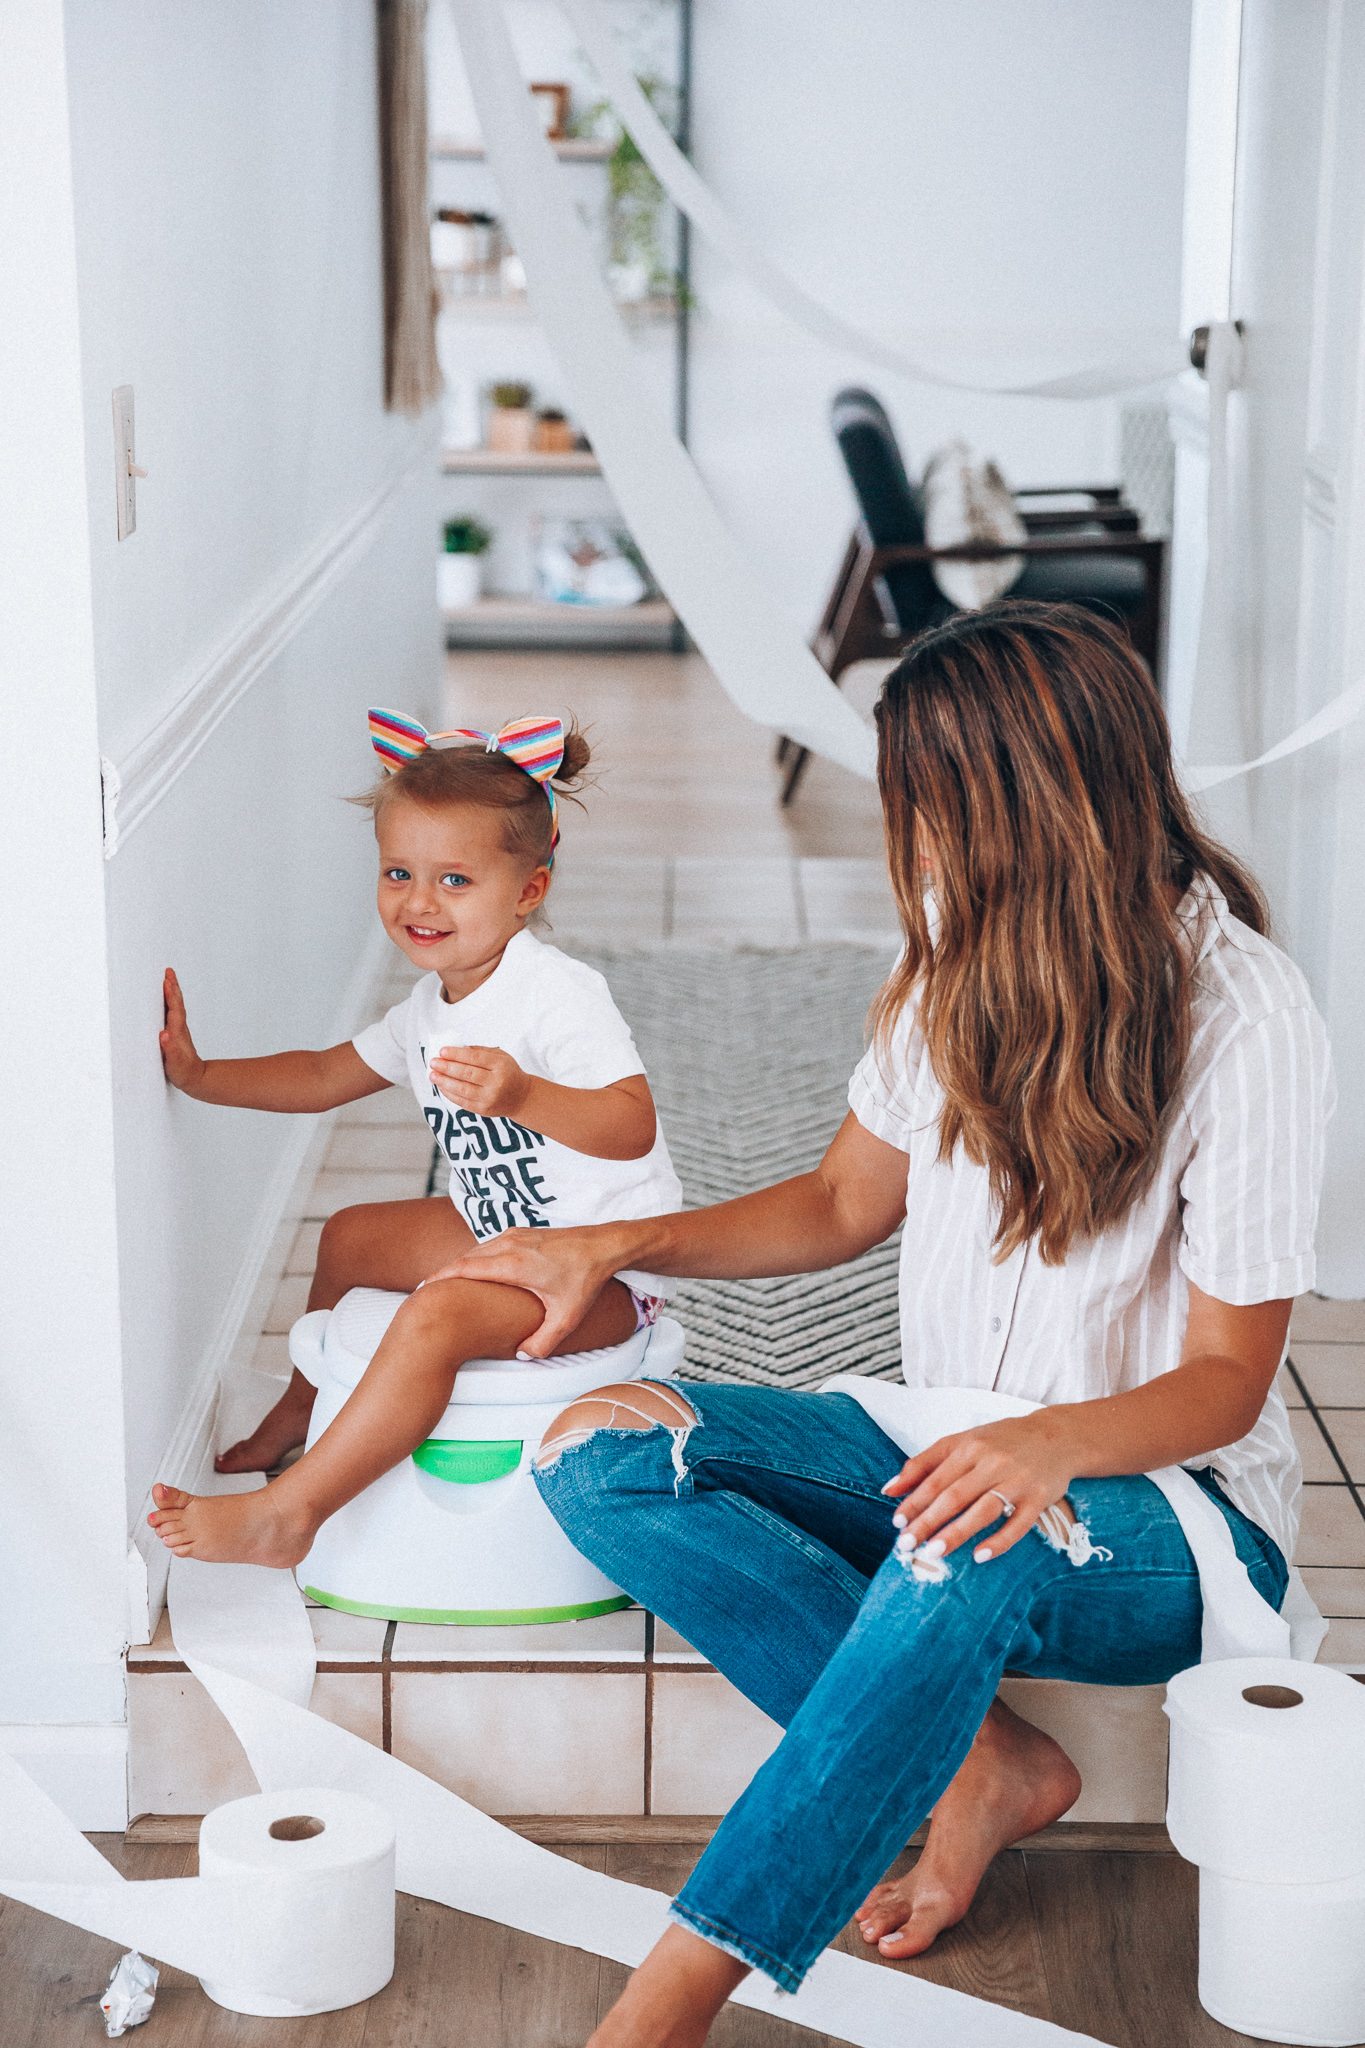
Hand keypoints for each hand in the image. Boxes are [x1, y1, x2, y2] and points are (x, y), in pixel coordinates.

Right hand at [160, 969, 206, 1093]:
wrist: (196, 1079)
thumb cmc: (184, 1072)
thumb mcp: (176, 1063)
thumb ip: (170, 1049)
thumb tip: (164, 1034)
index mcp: (177, 1032)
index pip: (174, 1010)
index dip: (170, 995)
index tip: (166, 981)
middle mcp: (179, 1028)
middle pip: (176, 1003)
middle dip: (172, 987)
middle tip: (168, 971)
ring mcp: (179, 1030)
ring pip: (175, 1006)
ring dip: (172, 992)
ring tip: (168, 979)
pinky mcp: (176, 1034)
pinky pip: (173, 1012)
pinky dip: (170, 1002)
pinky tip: (166, 1000)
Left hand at [430, 1044, 529, 1118]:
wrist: (522, 1097)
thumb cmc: (508, 1073)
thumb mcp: (501, 1057)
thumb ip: (480, 1051)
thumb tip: (456, 1048)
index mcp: (501, 1066)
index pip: (475, 1058)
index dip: (456, 1054)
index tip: (442, 1051)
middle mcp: (496, 1082)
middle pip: (467, 1074)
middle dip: (447, 1067)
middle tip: (433, 1062)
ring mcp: (490, 1098)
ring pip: (462, 1089)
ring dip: (444, 1081)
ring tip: (432, 1075)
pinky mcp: (484, 1110)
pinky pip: (462, 1101)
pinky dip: (449, 1093)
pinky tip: (442, 1086)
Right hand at [430, 1223, 621, 1356]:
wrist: (604, 1245)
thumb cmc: (585, 1279)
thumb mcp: (567, 1317)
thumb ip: (543, 1341)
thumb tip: (521, 1355)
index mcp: (513, 1263)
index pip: (464, 1268)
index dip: (439, 1279)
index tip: (420, 1291)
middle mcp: (509, 1243)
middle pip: (464, 1258)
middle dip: (442, 1274)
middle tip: (423, 1294)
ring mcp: (514, 1234)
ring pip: (476, 1250)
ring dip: (459, 1266)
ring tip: (442, 1286)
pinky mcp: (520, 1232)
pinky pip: (488, 1245)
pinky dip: (474, 1259)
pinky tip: (471, 1274)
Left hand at [881, 1411, 1079, 1562]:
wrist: (1057, 1436)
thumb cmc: (1000, 1441)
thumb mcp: (961, 1442)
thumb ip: (923, 1463)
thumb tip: (888, 1489)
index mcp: (970, 1448)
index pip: (936, 1479)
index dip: (915, 1501)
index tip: (897, 1522)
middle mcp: (992, 1463)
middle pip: (955, 1495)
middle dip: (928, 1521)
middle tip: (907, 1544)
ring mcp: (1017, 1481)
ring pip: (983, 1510)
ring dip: (957, 1533)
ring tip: (934, 1551)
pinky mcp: (1039, 1499)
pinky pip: (1018, 1525)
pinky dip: (999, 1542)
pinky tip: (979, 1556)